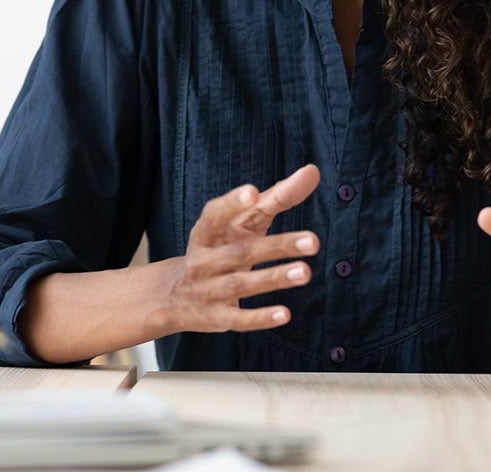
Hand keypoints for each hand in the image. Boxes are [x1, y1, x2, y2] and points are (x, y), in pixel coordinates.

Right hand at [161, 165, 320, 334]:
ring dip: (273, 278)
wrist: (178, 295)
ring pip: (240, 284)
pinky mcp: (217, 317)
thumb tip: (312, 172)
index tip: (253, 192)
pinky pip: (238, 319)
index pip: (215, 214)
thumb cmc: (220, 247)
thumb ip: (276, 198)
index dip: (233, 203)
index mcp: (206, 231)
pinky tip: (284, 314)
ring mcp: (208, 289)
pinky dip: (260, 317)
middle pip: (240, 251)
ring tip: (305, 272)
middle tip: (312, 240)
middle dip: (276, 246)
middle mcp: (203, 259)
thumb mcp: (241, 222)